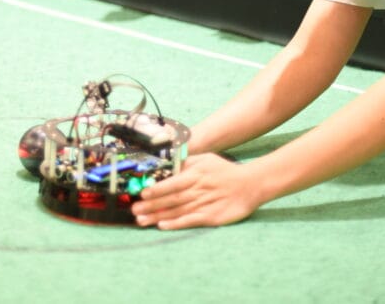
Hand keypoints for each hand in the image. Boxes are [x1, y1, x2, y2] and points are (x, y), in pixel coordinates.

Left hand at [131, 153, 262, 228]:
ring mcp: (204, 203)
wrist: (250, 184)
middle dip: (151, 205)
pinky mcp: (211, 216)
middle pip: (171, 199)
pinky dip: (176, 223)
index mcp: (195, 174)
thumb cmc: (224, 170)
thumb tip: (167, 162)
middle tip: (134, 210)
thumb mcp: (205, 159)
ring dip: (158, 216)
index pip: (172, 182)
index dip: (156, 189)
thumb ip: (187, 161)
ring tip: (142, 220)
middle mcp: (198, 189)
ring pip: (177, 211)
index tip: (141, 194)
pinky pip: (190, 220)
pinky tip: (163, 225)